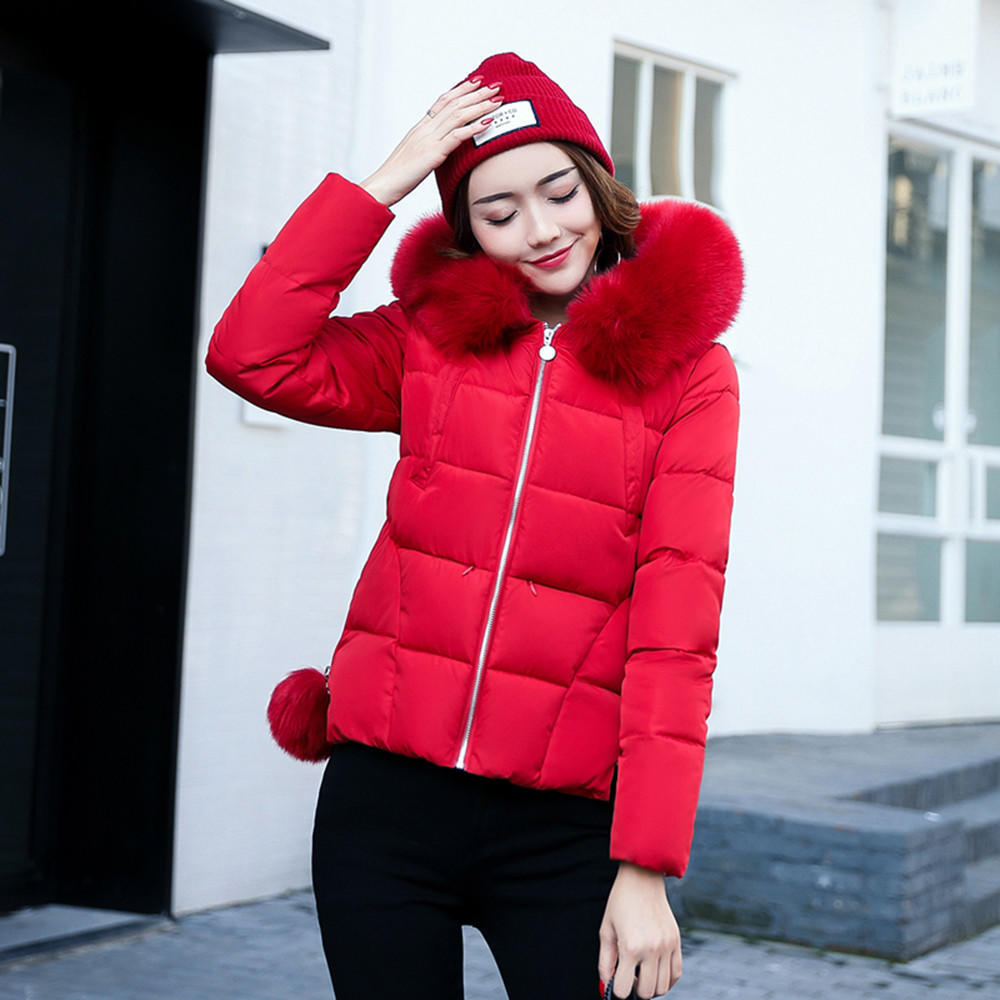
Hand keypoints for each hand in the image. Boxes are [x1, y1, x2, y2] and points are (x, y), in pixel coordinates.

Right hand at [360, 78, 502, 206]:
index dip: (461, 89)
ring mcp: (428, 139)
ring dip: (480, 106)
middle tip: (495, 85)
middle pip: (454, 104)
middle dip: (477, 94)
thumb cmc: (396, 177)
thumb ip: (428, 149)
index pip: (443, 101)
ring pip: (458, 116)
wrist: (383, 186)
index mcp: (420, 128)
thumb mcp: (414, 157)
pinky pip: (456, 136)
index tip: (477, 82)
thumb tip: (440, 149)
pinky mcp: (433, 154)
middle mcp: (425, 129)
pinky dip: (474, 128)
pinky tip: (488, 123)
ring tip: (497, 100)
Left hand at [598, 862, 681, 997]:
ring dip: (651, 985)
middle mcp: (652, 950)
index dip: (617, 989)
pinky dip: (667, 978)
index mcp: (631, 947)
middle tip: (629, 976)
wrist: (642, 879)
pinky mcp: (676, 942)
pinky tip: (656, 969)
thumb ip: (605, 961)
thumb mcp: (606, 930)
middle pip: (646, 993)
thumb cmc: (621, 902)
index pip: (623, 990)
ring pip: (663, 987)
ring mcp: (667, 946)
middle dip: (635, 990)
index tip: (616, 979)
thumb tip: (607, 983)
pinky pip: (676, 974)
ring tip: (642, 972)